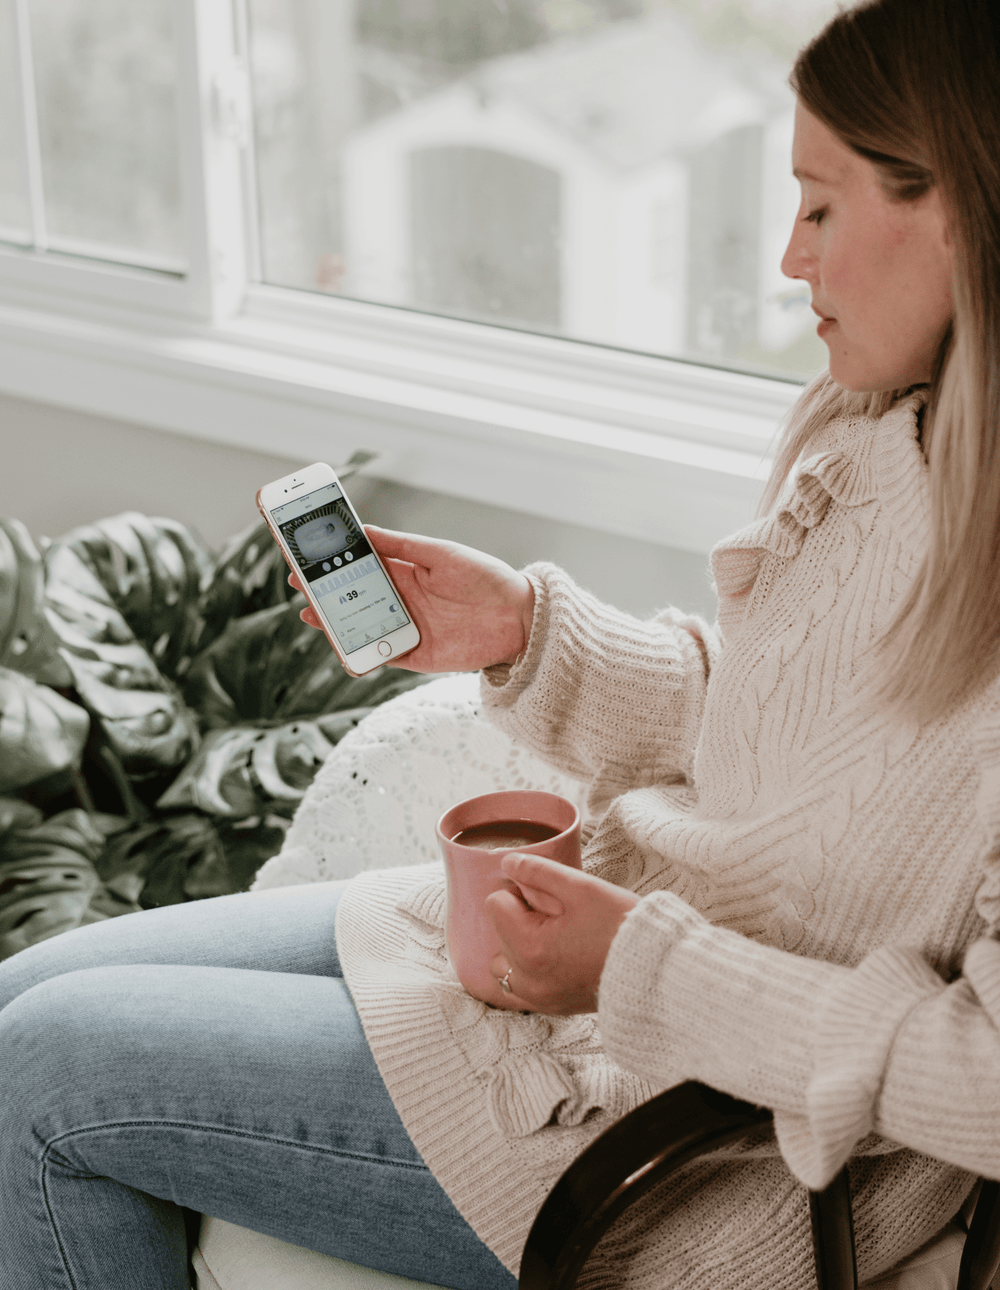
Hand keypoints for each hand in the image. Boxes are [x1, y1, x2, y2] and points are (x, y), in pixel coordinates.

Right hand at [289, 526, 534, 672]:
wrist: (521, 618)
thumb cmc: (485, 578)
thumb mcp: (440, 553)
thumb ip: (401, 546)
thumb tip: (364, 530)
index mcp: (406, 571)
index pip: (360, 564)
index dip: (333, 562)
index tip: (307, 554)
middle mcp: (401, 600)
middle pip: (353, 597)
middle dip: (324, 592)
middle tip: (299, 585)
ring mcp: (405, 628)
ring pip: (360, 627)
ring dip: (335, 623)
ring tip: (311, 615)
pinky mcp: (414, 655)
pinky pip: (379, 656)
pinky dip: (360, 655)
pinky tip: (343, 650)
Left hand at [485, 853, 638, 1014]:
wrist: (657, 969)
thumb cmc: (621, 926)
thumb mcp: (581, 887)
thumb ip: (538, 872)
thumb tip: (508, 863)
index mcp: (529, 946)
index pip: (495, 903)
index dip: (521, 892)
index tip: (550, 897)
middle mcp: (527, 979)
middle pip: (498, 934)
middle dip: (520, 920)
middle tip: (559, 916)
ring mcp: (539, 996)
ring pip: (505, 965)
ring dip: (519, 948)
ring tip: (555, 938)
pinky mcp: (553, 1007)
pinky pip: (523, 987)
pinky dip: (531, 970)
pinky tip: (559, 958)